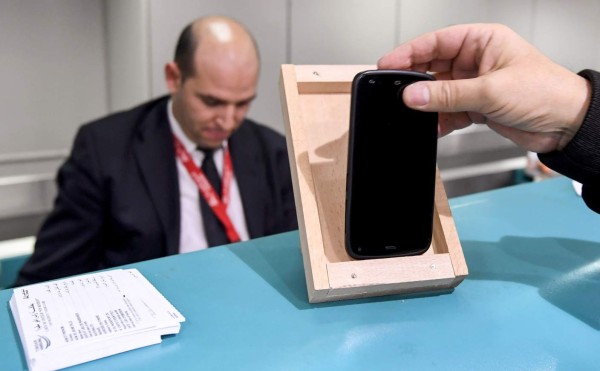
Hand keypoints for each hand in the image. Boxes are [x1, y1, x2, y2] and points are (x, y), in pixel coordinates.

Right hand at [377, 23, 590, 152]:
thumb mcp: (490, 91)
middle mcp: (476, 60)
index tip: (387, 65)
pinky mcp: (475, 106)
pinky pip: (447, 111)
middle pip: (433, 67)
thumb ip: (447, 95)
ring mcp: (474, 84)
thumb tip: (412, 95)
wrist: (567, 125)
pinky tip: (432, 127)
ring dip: (427, 105)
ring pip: (438, 92)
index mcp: (482, 41)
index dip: (409, 52)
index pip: (436, 42)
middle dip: (415, 82)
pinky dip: (439, 121)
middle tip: (395, 92)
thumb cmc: (546, 92)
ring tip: (414, 113)